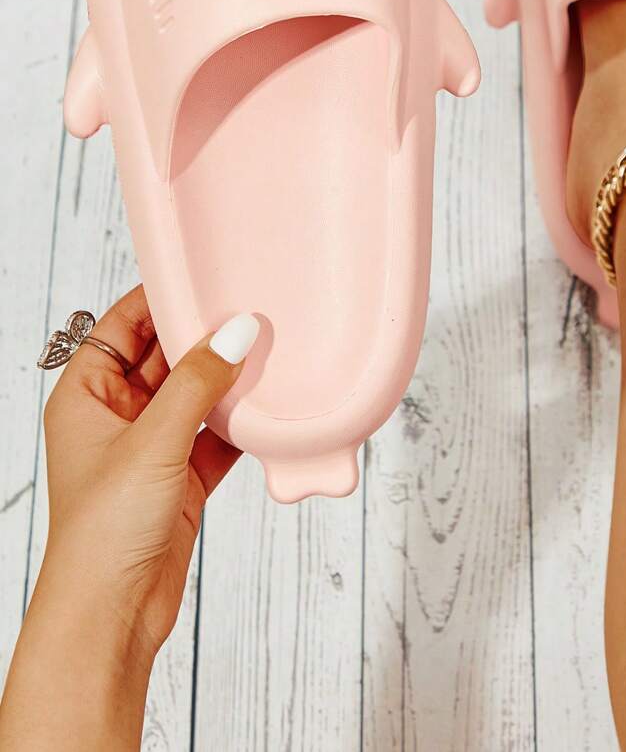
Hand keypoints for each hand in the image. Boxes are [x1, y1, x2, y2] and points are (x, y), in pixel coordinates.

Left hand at [0, 286, 259, 750]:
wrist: (112, 617)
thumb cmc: (103, 533)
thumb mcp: (153, 443)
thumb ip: (198, 382)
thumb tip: (237, 330)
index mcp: (86, 396)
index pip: (121, 327)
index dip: (159, 299)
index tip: (204, 275)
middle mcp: (116, 417)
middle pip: (165, 357)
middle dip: (205, 337)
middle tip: (251, 309)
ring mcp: (151, 447)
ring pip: (196, 395)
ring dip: (229, 379)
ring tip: (270, 349)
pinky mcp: (181, 478)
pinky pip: (217, 434)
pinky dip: (242, 422)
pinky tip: (272, 406)